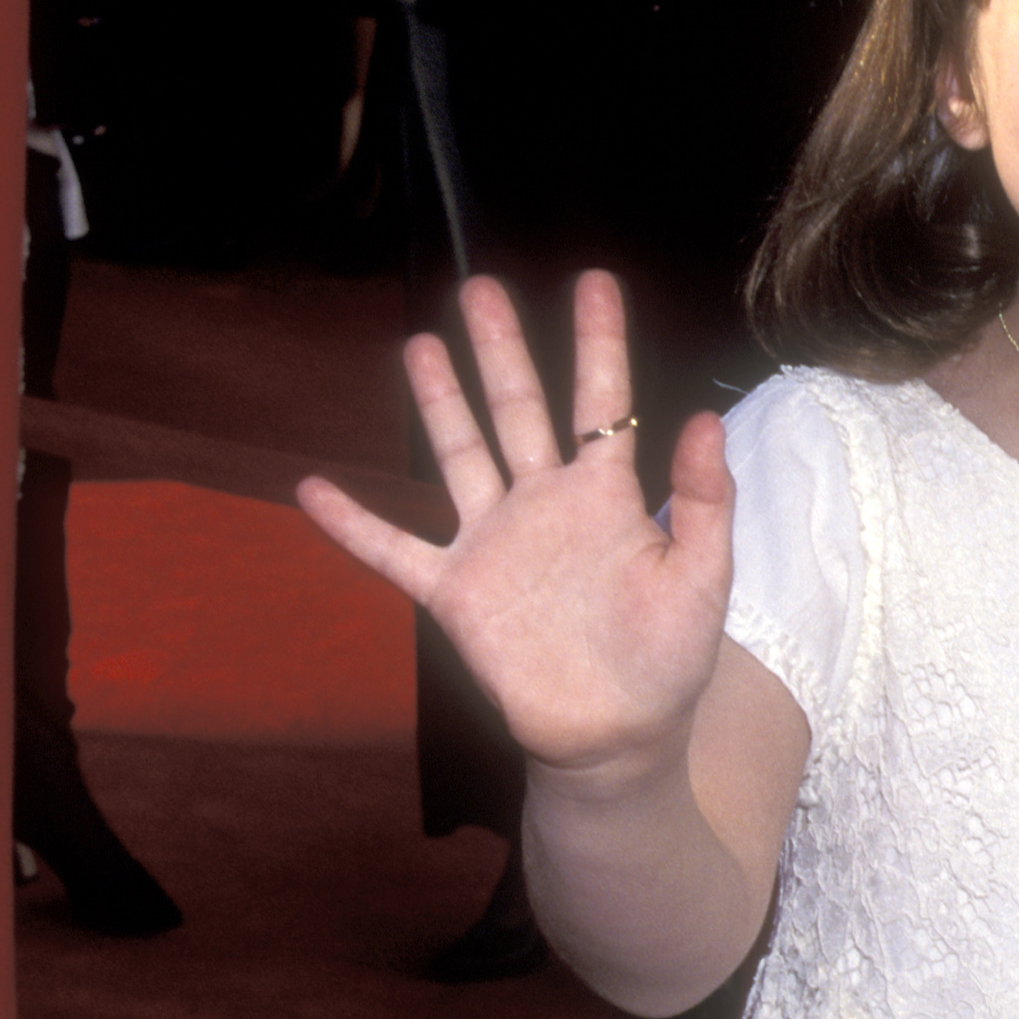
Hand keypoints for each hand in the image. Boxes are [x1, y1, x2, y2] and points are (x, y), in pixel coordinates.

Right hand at [296, 272, 734, 784]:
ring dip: (439, 403)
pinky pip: (393, 550)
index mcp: (606, 497)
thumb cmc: (669, 662)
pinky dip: (352, 525)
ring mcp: (495, 544)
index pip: (601, 403)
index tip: (594, 281)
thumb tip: (702, 415)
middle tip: (481, 287)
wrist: (618, 737)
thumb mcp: (703, 579)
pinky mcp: (455, 591)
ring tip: (418, 343)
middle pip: (519, 410)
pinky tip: (312, 490)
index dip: (598, 342)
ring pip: (459, 456)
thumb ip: (706, 500)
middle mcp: (544, 506)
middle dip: (500, 350)